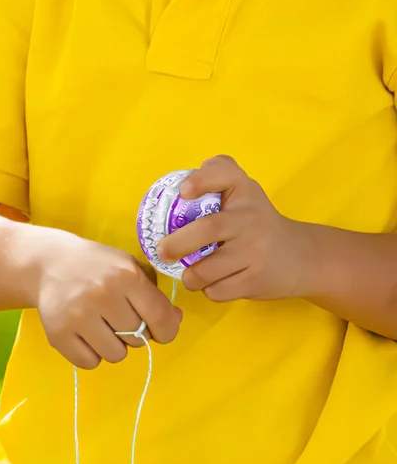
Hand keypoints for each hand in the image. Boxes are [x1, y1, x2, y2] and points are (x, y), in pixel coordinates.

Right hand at [34, 230, 182, 368]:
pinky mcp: (57, 333)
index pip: (160, 317)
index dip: (167, 331)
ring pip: (115, 355)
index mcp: (125, 276)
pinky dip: (91, 354)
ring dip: (113, 346)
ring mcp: (77, 316)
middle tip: (118, 319)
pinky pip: (89, 362)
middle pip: (137, 339)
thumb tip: (174, 321)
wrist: (48, 264)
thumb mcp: (129, 267)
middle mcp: (102, 295)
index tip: (161, 332)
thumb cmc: (96, 266)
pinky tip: (85, 336)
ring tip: (101, 328)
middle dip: (133, 333)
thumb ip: (154, 294)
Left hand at [158, 156, 313, 300]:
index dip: (202, 180)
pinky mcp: (256, 279)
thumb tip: (171, 193)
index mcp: (244, 191)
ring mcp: (255, 251)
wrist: (302, 256)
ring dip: (190, 276)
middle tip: (162, 252)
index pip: (224, 172)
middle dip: (177, 243)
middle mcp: (251, 218)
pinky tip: (216, 281)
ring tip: (191, 272)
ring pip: (205, 270)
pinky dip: (208, 290)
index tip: (184, 192)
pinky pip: (217, 290)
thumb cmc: (256, 223)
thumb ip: (213, 181)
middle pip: (208, 228)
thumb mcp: (242, 194)